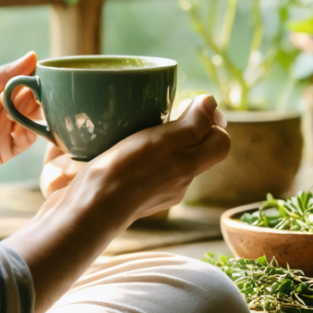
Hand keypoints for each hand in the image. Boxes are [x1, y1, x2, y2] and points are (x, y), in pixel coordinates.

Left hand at [0, 52, 43, 206]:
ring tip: (33, 107)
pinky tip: (26, 126)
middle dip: (41, 93)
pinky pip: (27, 140)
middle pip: (33, 97)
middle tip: (43, 91)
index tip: (45, 72)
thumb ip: (1, 74)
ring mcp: (7, 128)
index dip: (36, 75)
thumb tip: (32, 57)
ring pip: (35, 117)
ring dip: (38, 111)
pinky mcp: (7, 149)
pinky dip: (32, 132)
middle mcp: (5, 107)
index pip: (25, 78)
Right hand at [3, 95, 229, 312]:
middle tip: (168, 113)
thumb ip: (193, 124)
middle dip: (190, 129)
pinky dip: (142, 158)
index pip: (221, 143)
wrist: (91, 209)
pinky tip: (123, 149)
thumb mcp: (164, 140)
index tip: (194, 106)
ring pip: (172, 161)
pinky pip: (149, 171)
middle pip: (198, 152)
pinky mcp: (136, 196)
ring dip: (163, 143)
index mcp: (190, 166)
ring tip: (142, 127)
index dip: (214, 122)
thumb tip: (212, 103)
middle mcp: (179, 182)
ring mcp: (158, 192)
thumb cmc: (127, 171)